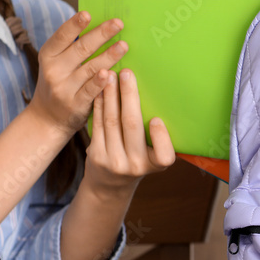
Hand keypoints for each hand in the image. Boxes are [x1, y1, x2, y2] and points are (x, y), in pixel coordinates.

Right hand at [27, 12, 127, 137]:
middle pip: (80, 49)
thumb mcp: (57, 64)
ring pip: (89, 68)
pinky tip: (111, 73)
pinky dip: (101, 82)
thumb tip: (99, 27)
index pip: (61, 37)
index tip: (88, 13)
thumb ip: (72, 49)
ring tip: (124, 45)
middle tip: (118, 23)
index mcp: (48, 55)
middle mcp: (54, 70)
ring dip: (108, 56)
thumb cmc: (59, 84)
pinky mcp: (75, 104)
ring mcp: (64, 88)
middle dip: (101, 35)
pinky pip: (91, 91)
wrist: (46, 119)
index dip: (74, 25)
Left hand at [82, 69, 174, 196]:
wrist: (110, 185)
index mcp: (156, 164)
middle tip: (128, 74)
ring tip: (111, 75)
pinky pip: (98, 125)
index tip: (157, 120)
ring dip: (111, 95)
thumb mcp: (153, 156)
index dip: (160, 137)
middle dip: (129, 96)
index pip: (164, 155)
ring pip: (112, 121)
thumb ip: (158, 136)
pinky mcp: (95, 155)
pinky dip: (99, 105)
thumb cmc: (138, 161)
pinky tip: (100, 90)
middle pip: (132, 126)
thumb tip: (158, 95)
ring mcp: (113, 161)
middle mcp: (135, 165)